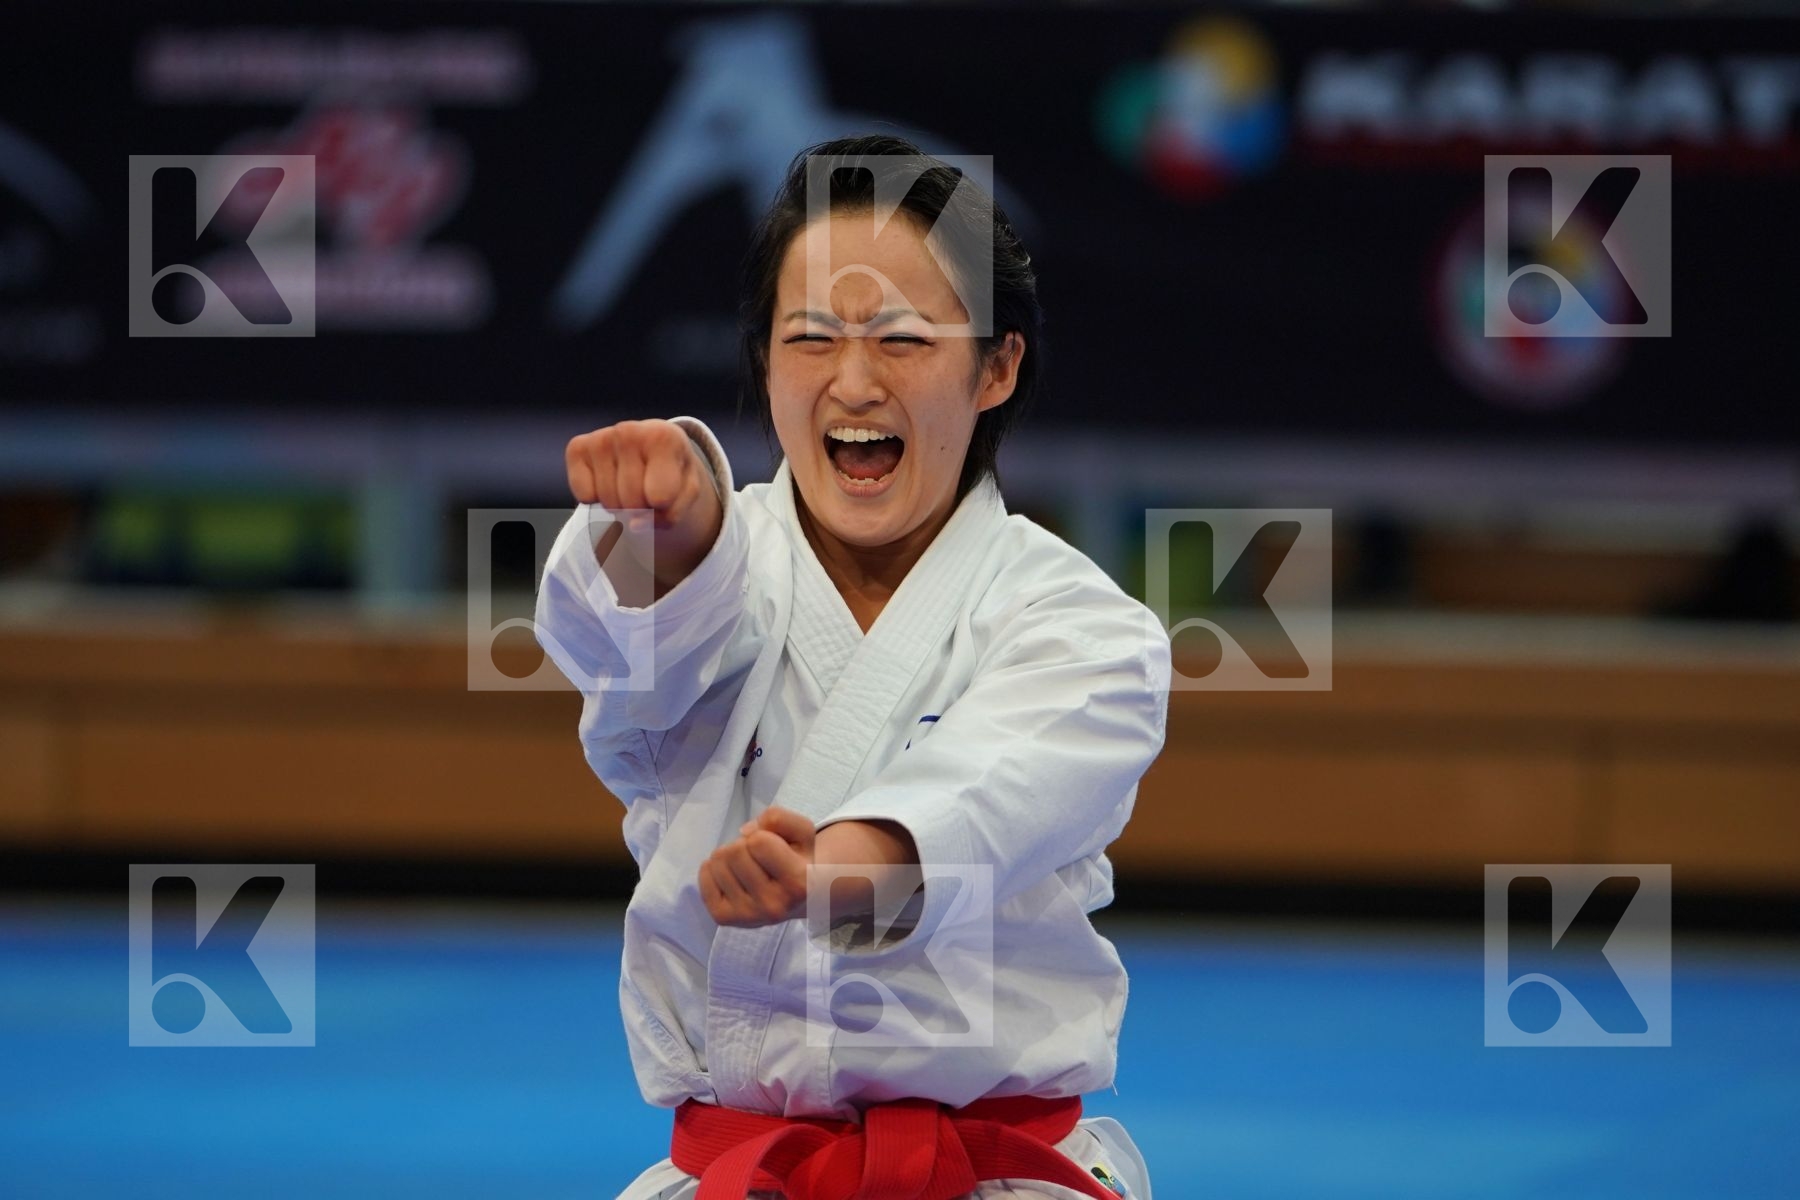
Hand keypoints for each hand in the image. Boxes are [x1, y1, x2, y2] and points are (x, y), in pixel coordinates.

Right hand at [564, 419, 722, 591]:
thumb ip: (670, 514)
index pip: (660, 497)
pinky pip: (583, 495)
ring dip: (620, 505)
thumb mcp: (687, 492)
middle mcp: (629, 430)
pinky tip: (608, 479)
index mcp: (664, 437)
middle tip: (647, 489)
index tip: (669, 490)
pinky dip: (595, 498)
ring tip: (630, 484)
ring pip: (608, 502)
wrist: (653, 449)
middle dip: (642, 508)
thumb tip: (634, 525)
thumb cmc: (673, 471)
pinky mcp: (576, 448)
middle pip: (632, 502)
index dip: (665, 507)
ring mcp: (601, 438)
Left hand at [699, 807, 815, 927]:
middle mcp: (773, 905)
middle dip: (744, 845)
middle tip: (759, 858)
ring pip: (716, 863)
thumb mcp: (803, 831)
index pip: (758, 842)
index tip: (775, 847)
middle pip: (734, 851)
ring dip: (728, 857)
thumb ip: (779, 818)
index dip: (764, 835)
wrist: (802, 897)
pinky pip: (703, 881)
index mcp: (798, 883)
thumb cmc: (800, 860)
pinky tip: (731, 876)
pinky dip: (711, 871)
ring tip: (747, 867)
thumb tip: (744, 831)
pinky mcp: (725, 918)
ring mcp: (747, 915)